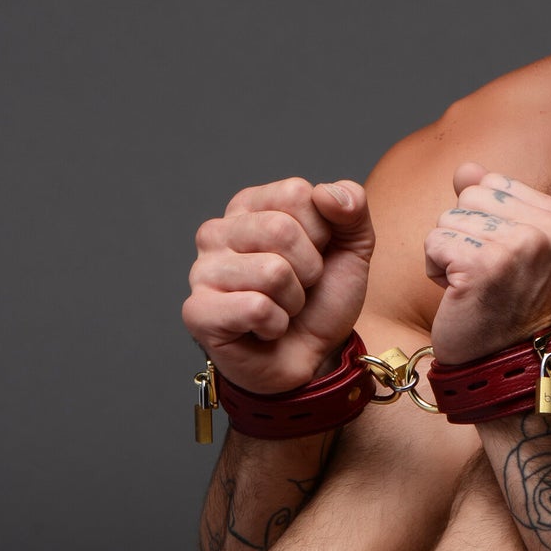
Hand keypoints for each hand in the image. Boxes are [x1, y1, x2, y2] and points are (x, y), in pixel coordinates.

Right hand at [183, 178, 373, 393]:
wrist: (312, 358)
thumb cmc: (322, 300)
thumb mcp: (352, 247)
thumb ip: (352, 206)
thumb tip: (327, 192)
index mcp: (249, 206)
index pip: (296, 193)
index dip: (321, 232)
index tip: (314, 256)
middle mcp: (217, 231)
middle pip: (281, 229)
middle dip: (309, 269)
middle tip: (299, 288)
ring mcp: (201, 271)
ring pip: (272, 271)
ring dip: (293, 300)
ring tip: (282, 308)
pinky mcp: (198, 311)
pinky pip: (255, 307)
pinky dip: (276, 324)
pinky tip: (265, 329)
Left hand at [424, 163, 550, 364]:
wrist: (506, 362)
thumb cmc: (504, 302)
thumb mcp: (509, 243)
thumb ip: (490, 200)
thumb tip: (466, 168)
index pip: (493, 184)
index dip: (483, 221)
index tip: (504, 260)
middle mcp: (548, 229)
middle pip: (468, 197)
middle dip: (463, 234)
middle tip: (486, 275)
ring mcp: (519, 246)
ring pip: (448, 219)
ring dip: (448, 254)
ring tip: (473, 286)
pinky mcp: (484, 265)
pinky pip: (434, 241)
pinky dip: (435, 269)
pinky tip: (459, 294)